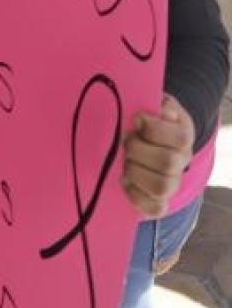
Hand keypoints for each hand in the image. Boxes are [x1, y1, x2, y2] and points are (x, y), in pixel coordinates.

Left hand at [121, 93, 194, 217]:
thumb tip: (160, 109)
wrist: (143, 137)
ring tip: (124, 161)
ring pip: (162, 187)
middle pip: (168, 163)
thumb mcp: (149, 100)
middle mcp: (182, 161)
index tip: (135, 119)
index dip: (154, 129)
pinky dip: (136, 195)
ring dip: (136, 172)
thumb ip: (152, 99)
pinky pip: (155, 208)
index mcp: (183, 134)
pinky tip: (124, 179)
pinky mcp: (160, 202)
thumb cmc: (143, 115)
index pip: (179, 138)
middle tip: (124, 141)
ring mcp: (173, 183)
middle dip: (138, 150)